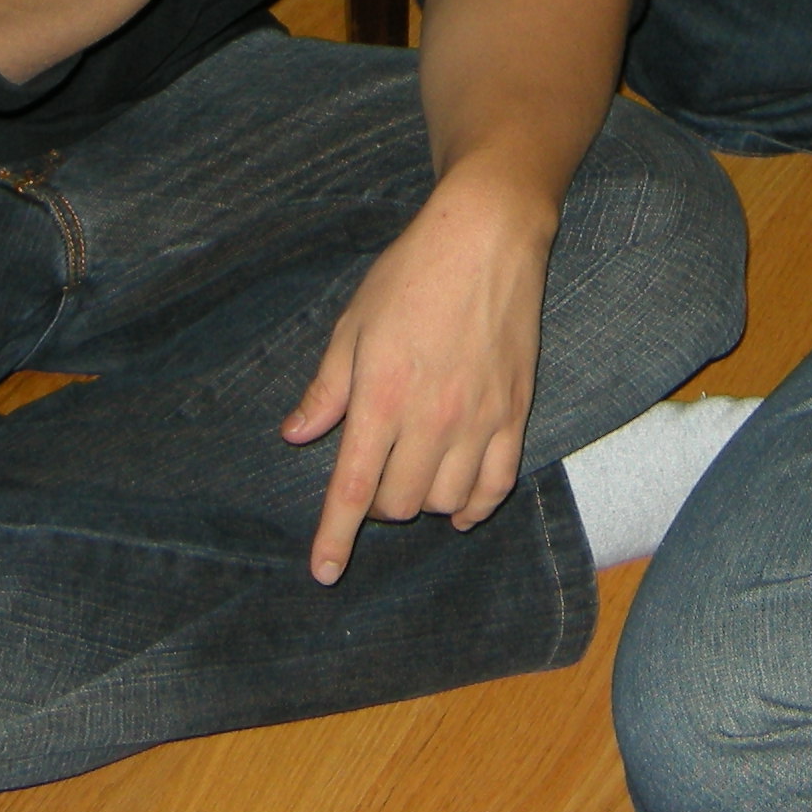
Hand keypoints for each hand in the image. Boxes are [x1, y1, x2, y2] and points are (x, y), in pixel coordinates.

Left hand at [282, 165, 555, 582]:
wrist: (486, 239)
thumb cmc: (411, 275)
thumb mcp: (352, 325)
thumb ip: (327, 389)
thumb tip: (297, 434)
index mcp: (381, 397)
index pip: (353, 489)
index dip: (336, 538)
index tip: (325, 572)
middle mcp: (431, 419)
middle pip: (397, 502)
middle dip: (376, 505)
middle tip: (371, 477)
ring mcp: (478, 420)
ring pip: (444, 501)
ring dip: (421, 503)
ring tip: (411, 480)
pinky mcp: (514, 414)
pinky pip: (496, 485)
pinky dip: (474, 507)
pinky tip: (458, 507)